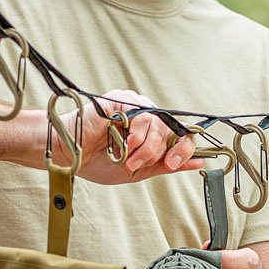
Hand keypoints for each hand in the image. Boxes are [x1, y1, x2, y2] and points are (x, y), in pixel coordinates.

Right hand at [60, 90, 203, 186]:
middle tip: (140, 164)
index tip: (174, 164)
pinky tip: (125, 143)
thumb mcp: (139, 170)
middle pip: (171, 129)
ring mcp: (134, 104)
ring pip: (159, 123)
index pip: (180, 134)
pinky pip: (143, 113)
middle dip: (159, 151)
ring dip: (146, 146)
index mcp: (151, 131)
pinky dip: (137, 132)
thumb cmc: (97, 162)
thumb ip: (166, 165)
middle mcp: (146, 115)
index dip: (184, 148)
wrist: (69, 156)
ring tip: (128, 158)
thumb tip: (199, 163)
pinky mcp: (121, 98)